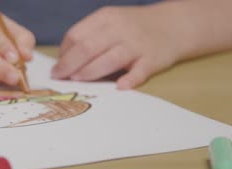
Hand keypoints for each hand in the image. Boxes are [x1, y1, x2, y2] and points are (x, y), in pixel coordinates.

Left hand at [52, 5, 185, 88]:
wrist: (174, 25)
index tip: (57, 69)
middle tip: (60, 78)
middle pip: (88, 47)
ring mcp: (137, 44)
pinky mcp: (152, 59)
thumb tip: (63, 61)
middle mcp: (119, 29)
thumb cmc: (133, 28)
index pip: (76, 35)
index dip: (63, 54)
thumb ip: (88, 37)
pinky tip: (119, 87)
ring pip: (109, 58)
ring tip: (77, 80)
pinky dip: (130, 79)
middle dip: (69, 64)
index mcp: (105, 18)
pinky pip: (140, 71)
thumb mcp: (110, 22)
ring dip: (90, 71)